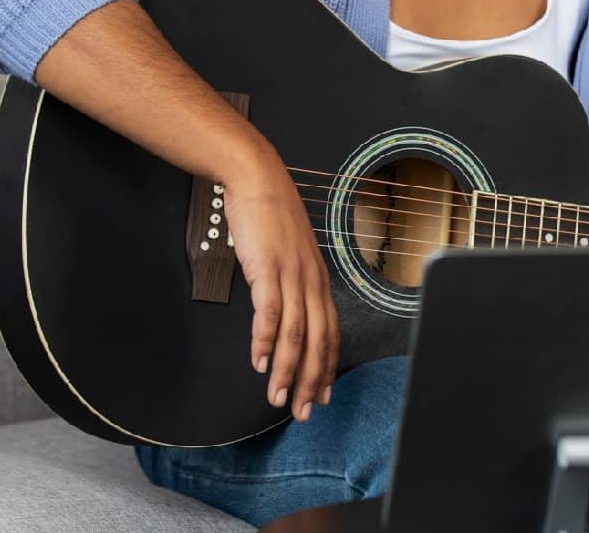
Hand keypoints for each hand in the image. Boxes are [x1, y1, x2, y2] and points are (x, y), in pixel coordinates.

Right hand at [222, 155, 339, 422]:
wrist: (258, 179)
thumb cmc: (271, 216)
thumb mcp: (289, 253)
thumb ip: (290, 282)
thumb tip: (283, 313)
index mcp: (317, 277)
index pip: (330, 330)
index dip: (327, 365)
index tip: (321, 394)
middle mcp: (310, 278)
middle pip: (318, 338)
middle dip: (311, 379)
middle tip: (304, 411)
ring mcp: (291, 272)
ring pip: (296, 331)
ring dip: (288, 369)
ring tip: (279, 397)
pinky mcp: (268, 266)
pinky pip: (270, 310)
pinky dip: (265, 340)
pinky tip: (260, 361)